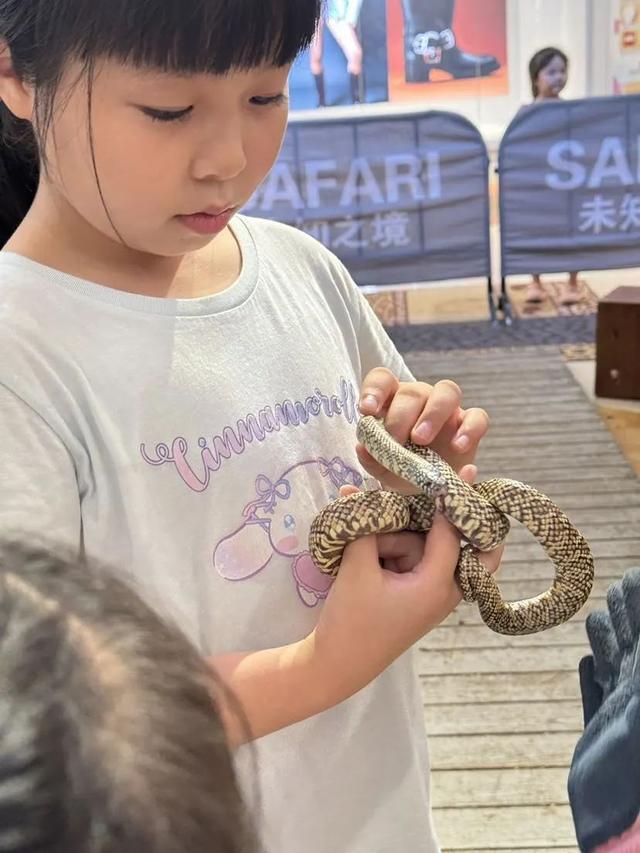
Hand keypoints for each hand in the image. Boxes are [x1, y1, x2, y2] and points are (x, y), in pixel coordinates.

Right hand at [316, 469, 502, 702]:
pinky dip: (398, 550)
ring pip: (427, 550)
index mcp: (437, 585)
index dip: (450, 501)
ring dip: (402, 538)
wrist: (338, 665)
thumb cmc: (351, 619)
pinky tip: (367, 546)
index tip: (458, 471)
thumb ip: (364, 526)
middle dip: (464, 522)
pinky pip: (416, 562)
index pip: (452, 534)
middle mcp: (443, 591)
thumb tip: (355, 489)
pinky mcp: (415, 597)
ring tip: (363, 547)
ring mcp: (431, 596)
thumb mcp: (356, 567)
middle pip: (461, 545)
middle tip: (470, 485)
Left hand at [358, 367, 488, 492]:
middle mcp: (420, 398)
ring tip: (420, 440)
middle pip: (413, 391)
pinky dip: (469, 429)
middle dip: (401, 416)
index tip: (367, 411)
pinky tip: (458, 446)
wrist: (429, 488)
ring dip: (432, 414)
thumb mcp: (383, 468)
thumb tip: (362, 449)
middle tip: (395, 440)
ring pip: (447, 392)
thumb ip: (371, 459)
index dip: (374, 390)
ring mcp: (448, 409)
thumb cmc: (401, 469)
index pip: (382, 380)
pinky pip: (477, 417)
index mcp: (393, 401)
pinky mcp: (470, 424)